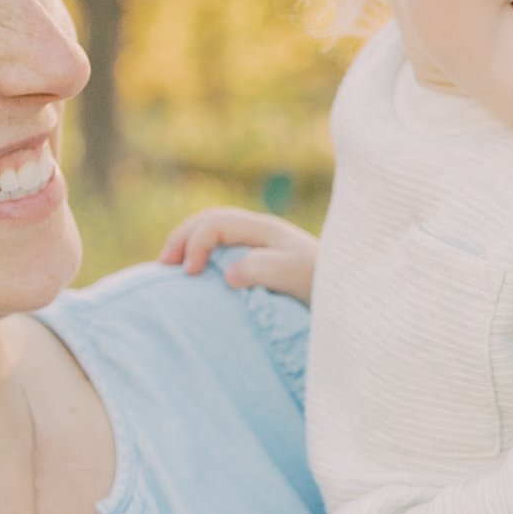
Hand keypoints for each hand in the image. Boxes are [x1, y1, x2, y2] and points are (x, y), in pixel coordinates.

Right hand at [159, 204, 317, 302]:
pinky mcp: (261, 261)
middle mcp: (259, 231)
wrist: (348, 292)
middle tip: (164, 266)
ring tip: (172, 269)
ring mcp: (260, 245)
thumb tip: (227, 274)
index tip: (190, 273)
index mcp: (263, 229)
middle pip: (209, 221)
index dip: (195, 243)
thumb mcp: (292, 275)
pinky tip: (196, 277)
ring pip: (214, 232)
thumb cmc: (321, 283)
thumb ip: (260, 270)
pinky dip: (202, 257)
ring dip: (189, 245)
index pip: (215, 223)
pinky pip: (222, 249)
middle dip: (182, 238)